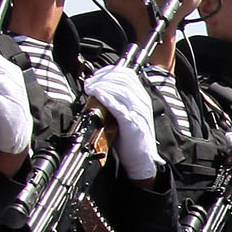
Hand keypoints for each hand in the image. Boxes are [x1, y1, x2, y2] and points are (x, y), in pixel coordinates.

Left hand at [83, 66, 159, 181]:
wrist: (140, 159)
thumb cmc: (130, 138)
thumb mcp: (126, 115)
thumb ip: (117, 102)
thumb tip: (98, 90)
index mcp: (141, 98)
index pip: (127, 75)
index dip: (108, 72)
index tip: (95, 76)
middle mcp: (142, 103)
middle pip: (123, 79)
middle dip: (102, 78)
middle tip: (89, 83)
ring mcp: (138, 112)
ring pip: (120, 89)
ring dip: (101, 85)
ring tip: (90, 88)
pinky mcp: (132, 123)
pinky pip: (118, 105)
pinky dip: (106, 97)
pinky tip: (97, 94)